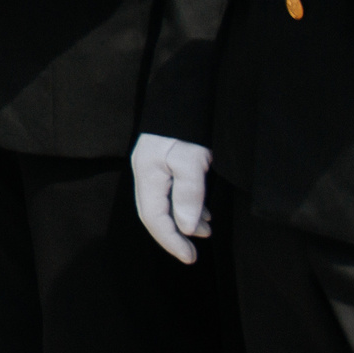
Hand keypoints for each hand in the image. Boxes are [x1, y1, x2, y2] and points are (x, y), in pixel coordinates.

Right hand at [131, 133, 214, 263]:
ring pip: (164, 204)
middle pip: (154, 213)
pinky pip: (171, 194)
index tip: (190, 257)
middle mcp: (147, 173)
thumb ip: (188, 195)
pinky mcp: (166, 163)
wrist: (186, 94)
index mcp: (148, 174)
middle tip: (194, 253)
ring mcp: (155, 167)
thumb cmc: (187, 128)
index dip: (170, 241)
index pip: (153, 217)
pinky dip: (186, 208)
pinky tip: (202, 213)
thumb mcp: (191, 161)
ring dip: (183, 221)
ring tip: (206, 229)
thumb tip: (186, 228)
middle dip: (174, 235)